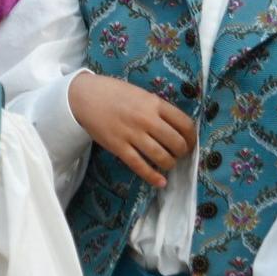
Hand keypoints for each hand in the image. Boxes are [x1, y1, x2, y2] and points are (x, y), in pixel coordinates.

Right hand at [69, 72, 195, 187]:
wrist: (84, 97)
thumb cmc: (114, 93)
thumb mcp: (141, 94)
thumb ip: (157, 108)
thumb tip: (176, 126)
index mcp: (155, 103)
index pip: (185, 124)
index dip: (192, 138)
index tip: (190, 143)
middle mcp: (146, 119)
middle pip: (176, 143)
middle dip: (182, 152)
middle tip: (178, 154)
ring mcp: (132, 134)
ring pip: (161, 157)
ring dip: (169, 164)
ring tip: (168, 163)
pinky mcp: (119, 147)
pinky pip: (139, 165)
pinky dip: (152, 176)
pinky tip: (160, 182)